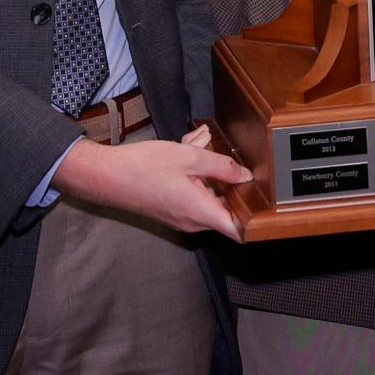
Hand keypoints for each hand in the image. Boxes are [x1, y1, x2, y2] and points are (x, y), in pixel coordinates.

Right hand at [52, 133, 250, 240]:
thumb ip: (222, 167)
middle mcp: (193, 220)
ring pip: (209, 192)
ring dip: (208, 168)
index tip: (268, 206)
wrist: (106, 176)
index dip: (256, 222)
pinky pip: (194, 191)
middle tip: (221, 153)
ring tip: (197, 143)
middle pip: (225, 204)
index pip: (239, 231)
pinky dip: (195, 171)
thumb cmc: (144, 167)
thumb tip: (245, 175)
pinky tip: (186, 147)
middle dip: (228, 177)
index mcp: (200, 211)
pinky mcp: (172, 208)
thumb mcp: (190, 158)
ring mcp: (182, 216)